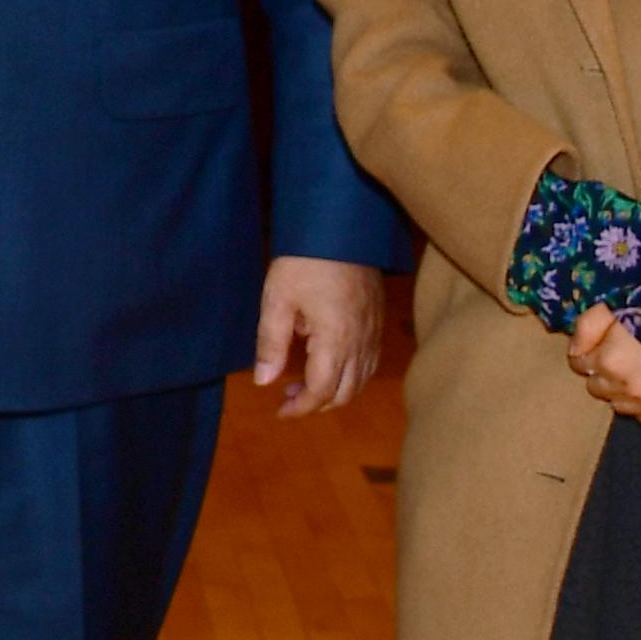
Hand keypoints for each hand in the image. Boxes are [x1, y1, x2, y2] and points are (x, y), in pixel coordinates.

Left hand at [251, 256, 384, 416]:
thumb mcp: (277, 300)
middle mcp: (360, 343)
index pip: (321, 391)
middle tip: (287, 397)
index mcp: (335, 341)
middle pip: (345, 393)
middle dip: (316, 404)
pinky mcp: (377, 322)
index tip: (279, 410)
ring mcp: (373, 333)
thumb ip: (270, 343)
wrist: (341, 228)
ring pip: (361, 381)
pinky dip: (351, 376)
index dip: (300, 408)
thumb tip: (263, 382)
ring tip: (304, 384)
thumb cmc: (304, 261)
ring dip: (334, 392)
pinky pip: (370, 363)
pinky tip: (330, 365)